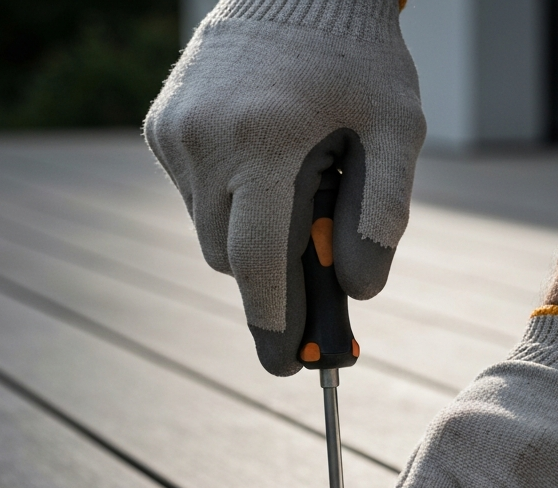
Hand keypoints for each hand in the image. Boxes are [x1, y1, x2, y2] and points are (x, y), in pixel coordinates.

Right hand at [144, 0, 424, 374]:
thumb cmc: (357, 56)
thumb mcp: (397, 126)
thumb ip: (384, 209)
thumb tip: (359, 290)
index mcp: (263, 141)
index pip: (257, 259)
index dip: (273, 316)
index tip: (286, 361)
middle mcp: (206, 140)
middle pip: (228, 257)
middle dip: (267, 280)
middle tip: (304, 292)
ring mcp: (176, 134)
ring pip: (207, 232)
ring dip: (245, 238)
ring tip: (287, 199)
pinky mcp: (159, 127)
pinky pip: (192, 197)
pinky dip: (225, 202)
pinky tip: (258, 166)